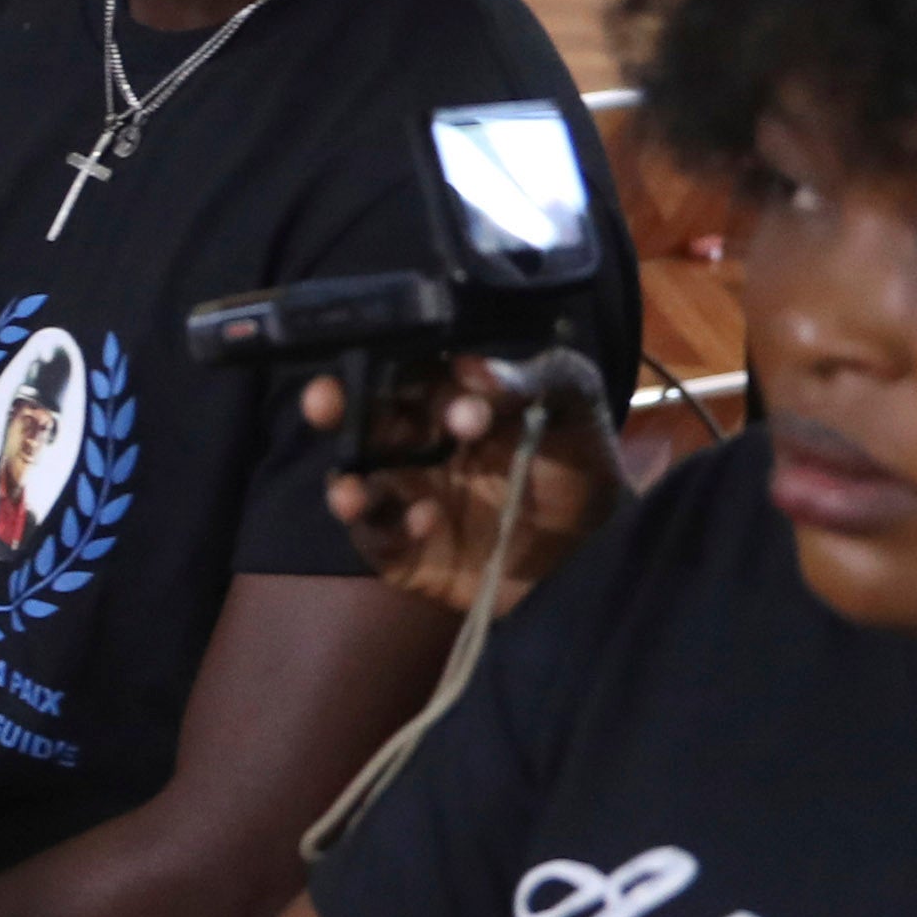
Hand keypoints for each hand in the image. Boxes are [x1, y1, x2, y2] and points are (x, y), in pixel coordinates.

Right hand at [309, 349, 624, 611]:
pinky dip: (390, 529)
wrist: (592, 550)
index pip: (409, 373)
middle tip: (324, 399)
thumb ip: (535, 380)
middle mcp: (414, 444)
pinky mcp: (401, 550)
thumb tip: (472, 367)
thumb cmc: (578, 463)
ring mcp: (403, 497)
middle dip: (337, 406)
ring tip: (352, 491)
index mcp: (447, 400)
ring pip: (353, 480)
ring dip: (346, 482)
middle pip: (359, 418)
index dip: (411, 375)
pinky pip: (377, 538)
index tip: (454, 404)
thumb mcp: (575, 408)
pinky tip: (425, 521)